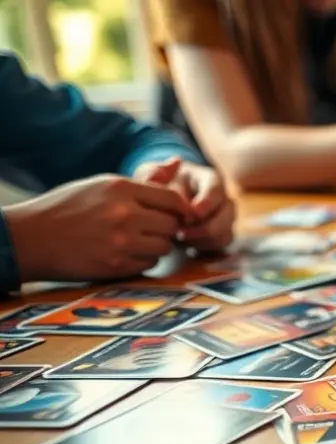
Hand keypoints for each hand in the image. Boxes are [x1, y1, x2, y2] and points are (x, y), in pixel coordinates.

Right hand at [3, 174, 191, 281]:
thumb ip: (144, 180)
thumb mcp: (102, 185)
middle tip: (152, 229)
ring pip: (164, 247)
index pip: (173, 199)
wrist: (32, 238)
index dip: (180, 209)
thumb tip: (178, 162)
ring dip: (156, 245)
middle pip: (172, 225)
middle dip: (167, 228)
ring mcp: (121, 242)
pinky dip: (143, 260)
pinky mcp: (116, 265)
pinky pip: (149, 264)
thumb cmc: (68, 207)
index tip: (176, 214)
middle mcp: (124, 214)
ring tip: (137, 240)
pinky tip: (126, 252)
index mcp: (121, 188)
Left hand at [134, 157, 233, 253]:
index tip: (194, 212)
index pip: (216, 190)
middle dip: (205, 227)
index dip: (207, 202)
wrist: (162, 203)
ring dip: (203, 238)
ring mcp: (225, 217)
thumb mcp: (153, 175)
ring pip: (225, 231)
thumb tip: (173, 164)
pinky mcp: (222, 233)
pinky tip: (186, 245)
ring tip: (180, 238)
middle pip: (227, 213)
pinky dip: (204, 246)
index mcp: (209, 179)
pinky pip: (220, 243)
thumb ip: (158, 172)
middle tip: (181, 232)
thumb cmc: (159, 186)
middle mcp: (223, 198)